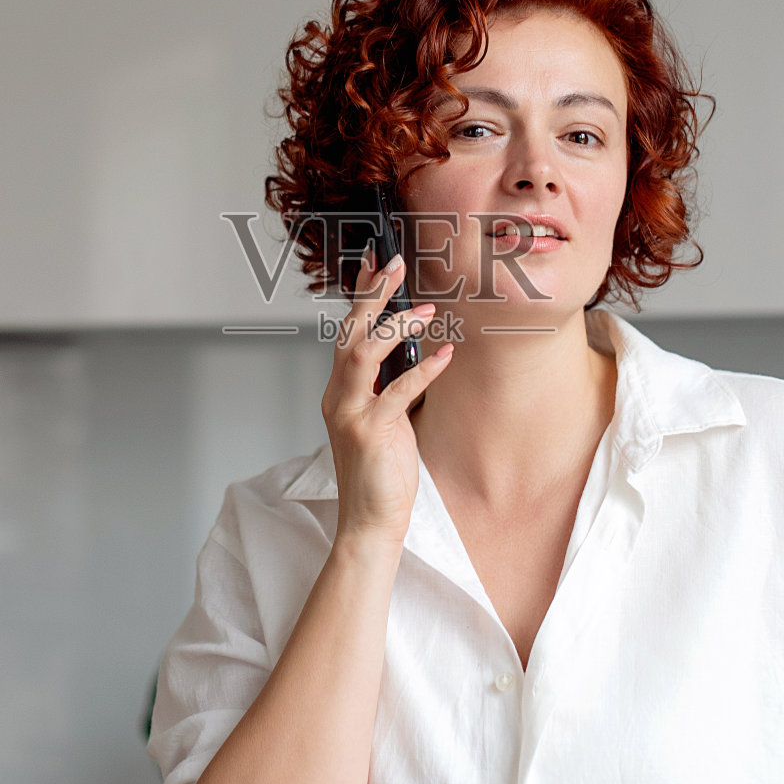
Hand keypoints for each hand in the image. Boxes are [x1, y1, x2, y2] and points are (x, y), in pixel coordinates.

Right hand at [320, 249, 453, 557]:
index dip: (361, 295)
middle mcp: (338, 396)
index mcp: (340, 391)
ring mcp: (349, 413)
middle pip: (349, 332)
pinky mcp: (368, 432)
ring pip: (362, 353)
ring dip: (394, 327)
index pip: (347, 332)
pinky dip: (421, 370)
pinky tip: (445, 355)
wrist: (370, 521)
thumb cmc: (382, 473)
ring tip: (425, 308)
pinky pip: (396, 392)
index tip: (375, 262)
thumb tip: (410, 351)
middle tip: (394, 263)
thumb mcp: (385, 420)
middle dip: (371, 294)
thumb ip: (388, 386)